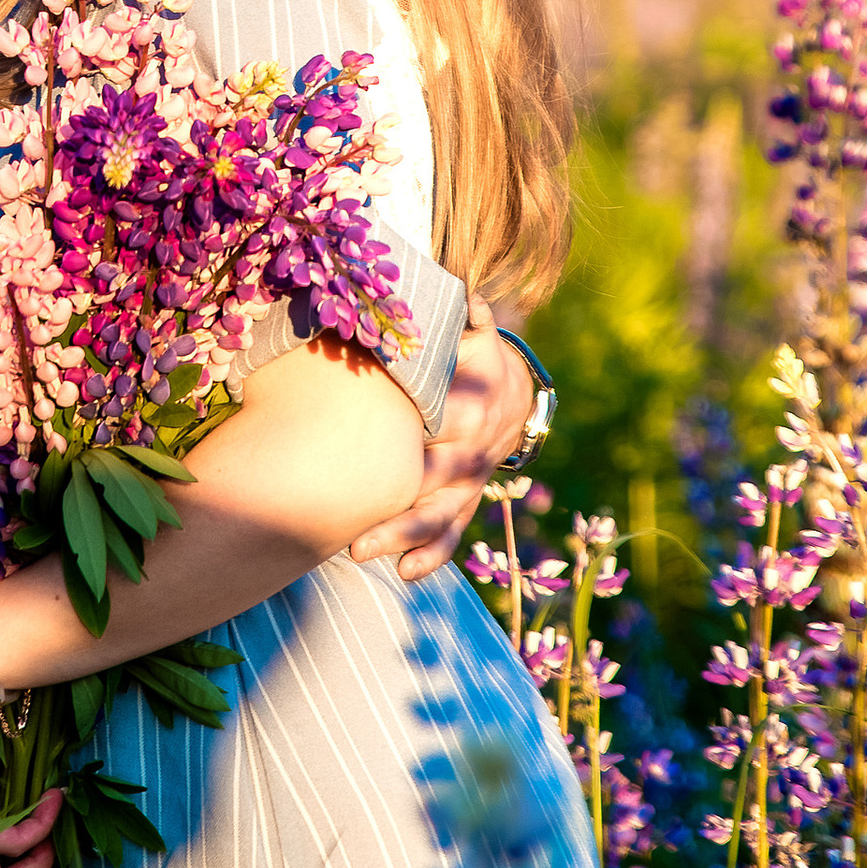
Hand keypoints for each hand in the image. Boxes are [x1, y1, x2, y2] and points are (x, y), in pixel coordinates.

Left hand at [346, 299, 533, 579]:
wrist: (514, 389)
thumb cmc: (473, 353)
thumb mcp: (473, 329)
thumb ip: (465, 314)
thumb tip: (464, 293)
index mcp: (468, 410)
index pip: (439, 435)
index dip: (409, 457)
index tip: (372, 470)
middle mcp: (471, 453)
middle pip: (432, 488)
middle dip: (395, 513)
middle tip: (353, 537)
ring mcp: (470, 482)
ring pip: (440, 518)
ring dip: (405, 541)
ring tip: (364, 556)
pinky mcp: (466, 499)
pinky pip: (452, 531)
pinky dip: (432, 554)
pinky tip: (405, 574)